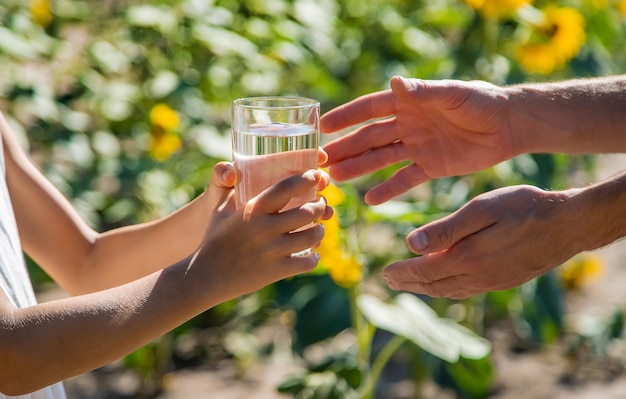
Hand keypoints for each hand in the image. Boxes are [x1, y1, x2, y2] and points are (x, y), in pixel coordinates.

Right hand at [196, 167, 332, 300]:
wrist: (205, 276)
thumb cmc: (214, 240)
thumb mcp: (221, 211)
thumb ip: (234, 193)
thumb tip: (240, 174)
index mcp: (253, 209)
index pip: (286, 187)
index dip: (306, 179)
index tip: (316, 176)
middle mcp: (265, 228)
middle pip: (308, 211)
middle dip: (320, 206)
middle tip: (320, 205)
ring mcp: (272, 250)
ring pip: (312, 236)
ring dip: (319, 231)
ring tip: (318, 229)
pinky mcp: (276, 271)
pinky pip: (308, 262)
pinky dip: (314, 258)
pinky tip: (311, 254)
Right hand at [321, 76, 515, 204]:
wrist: (508, 126)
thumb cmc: (481, 101)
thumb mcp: (452, 94)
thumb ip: (423, 92)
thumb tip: (394, 81)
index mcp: (408, 103)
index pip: (370, 109)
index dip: (347, 117)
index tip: (324, 127)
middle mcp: (407, 125)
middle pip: (369, 138)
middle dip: (345, 148)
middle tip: (321, 160)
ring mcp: (417, 147)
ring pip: (380, 159)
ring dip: (358, 168)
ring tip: (336, 178)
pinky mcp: (430, 167)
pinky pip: (405, 180)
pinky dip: (388, 189)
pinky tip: (370, 199)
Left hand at [382, 185, 581, 298]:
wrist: (569, 224)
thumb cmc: (524, 208)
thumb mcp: (481, 210)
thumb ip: (445, 230)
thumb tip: (410, 245)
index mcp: (467, 259)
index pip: (424, 272)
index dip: (402, 273)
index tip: (384, 273)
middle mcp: (477, 277)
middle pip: (434, 285)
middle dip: (409, 284)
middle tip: (389, 281)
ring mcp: (493, 281)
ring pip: (450, 290)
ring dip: (426, 288)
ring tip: (411, 284)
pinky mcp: (505, 280)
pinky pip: (467, 290)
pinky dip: (447, 288)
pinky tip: (445, 282)